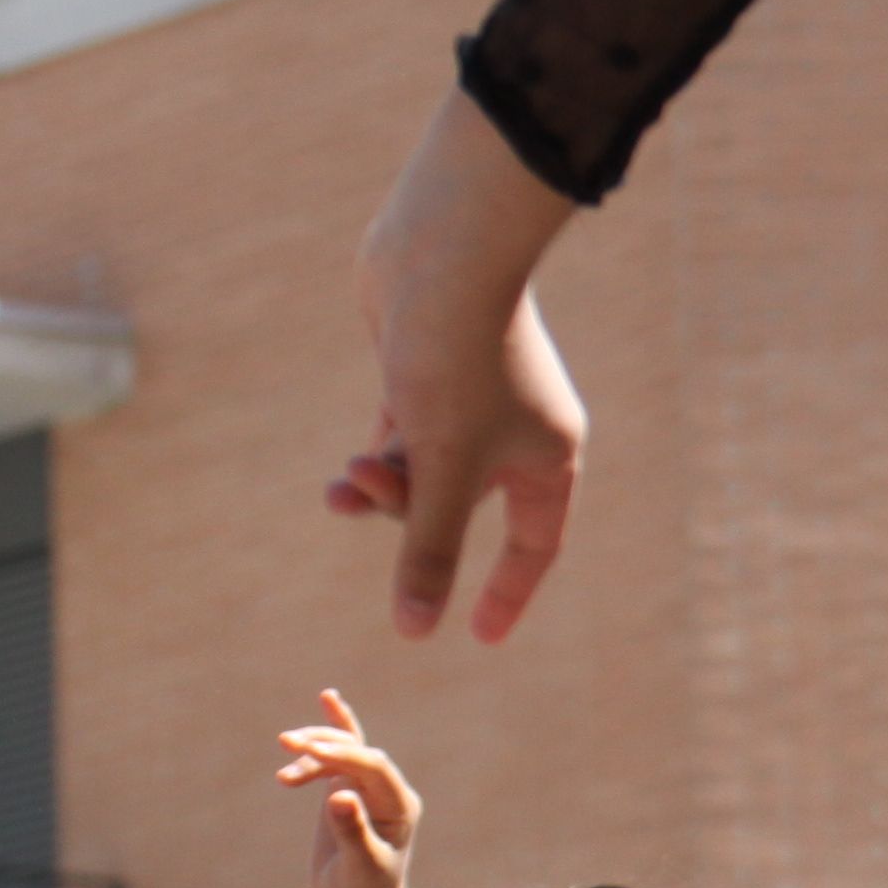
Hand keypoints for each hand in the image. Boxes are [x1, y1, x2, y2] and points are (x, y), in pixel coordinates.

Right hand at [276, 690, 420, 887]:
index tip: (308, 753)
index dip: (342, 755)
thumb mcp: (359, 867)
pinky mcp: (346, 793)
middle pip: (358, 752)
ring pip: (343, 752)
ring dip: (314, 748)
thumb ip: (351, 830)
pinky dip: (324, 740)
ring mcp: (367, 790)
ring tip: (284, 750)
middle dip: (324, 744)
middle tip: (287, 742)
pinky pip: (338, 758)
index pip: (373, 767)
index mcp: (400, 807)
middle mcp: (387, 792)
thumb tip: (339, 795)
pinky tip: (314, 717)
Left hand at [340, 92, 585, 643]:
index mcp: (547, 456)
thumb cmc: (456, 355)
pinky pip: (397, 446)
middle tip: (365, 488)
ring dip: (378, 490)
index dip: (508, 591)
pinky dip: (370, 466)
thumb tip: (414, 633)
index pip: (534, 544)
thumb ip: (426, 549)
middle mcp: (514, 433)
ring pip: (419, 478)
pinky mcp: (422, 379)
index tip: (482, 637)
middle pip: (456, 511)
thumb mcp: (441, 465)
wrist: (440, 250)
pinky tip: (341, 481)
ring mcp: (467, 405)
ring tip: (344, 484)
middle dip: (405, 514)